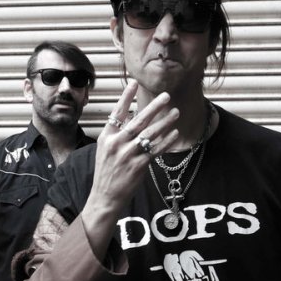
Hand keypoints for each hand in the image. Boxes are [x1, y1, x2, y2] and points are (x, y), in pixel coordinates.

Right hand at [84, 81, 180, 226]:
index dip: (126, 97)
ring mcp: (128, 155)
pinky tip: (175, 134)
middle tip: (166, 96)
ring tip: (176, 113)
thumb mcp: (105, 150)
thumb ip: (117, 135)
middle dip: (154, 107)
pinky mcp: (138, 166)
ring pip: (150, 134)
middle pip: (138, 121)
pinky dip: (166, 141)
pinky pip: (156, 150)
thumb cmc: (107, 172)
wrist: (105, 196)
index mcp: (107, 137)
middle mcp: (117, 144)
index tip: (134, 83)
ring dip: (165, 122)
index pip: (117, 113)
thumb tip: (133, 120)